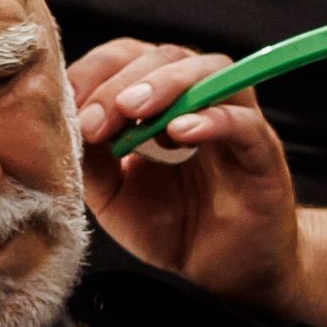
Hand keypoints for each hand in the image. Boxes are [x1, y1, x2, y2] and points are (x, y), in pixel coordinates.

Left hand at [68, 37, 299, 306]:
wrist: (224, 269)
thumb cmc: (170, 223)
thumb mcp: (112, 194)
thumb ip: (90, 160)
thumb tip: (63, 126)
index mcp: (156, 101)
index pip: (127, 58)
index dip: (94, 71)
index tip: (67, 101)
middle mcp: (197, 99)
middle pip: (165, 56)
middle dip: (122, 81)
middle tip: (95, 118)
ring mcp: (233, 120)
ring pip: (210, 72)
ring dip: (166, 84)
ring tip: (133, 111)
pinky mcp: (263, 153)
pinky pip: (244, 122)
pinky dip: (213, 119)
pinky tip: (181, 132)